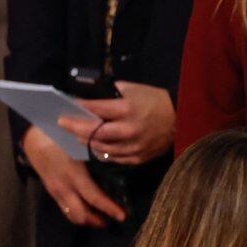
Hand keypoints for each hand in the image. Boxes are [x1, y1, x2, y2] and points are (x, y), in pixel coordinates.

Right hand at [22, 125, 126, 226]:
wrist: (31, 135)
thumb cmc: (59, 135)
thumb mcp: (80, 143)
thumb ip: (97, 153)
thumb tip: (116, 158)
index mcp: (73, 175)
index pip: (94, 198)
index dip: (109, 209)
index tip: (123, 216)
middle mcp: (63, 187)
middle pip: (81, 215)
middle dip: (97, 221)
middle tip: (113, 218)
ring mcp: (54, 191)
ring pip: (71, 214)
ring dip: (87, 219)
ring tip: (101, 217)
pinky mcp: (50, 190)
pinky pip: (64, 207)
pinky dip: (77, 211)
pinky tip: (85, 205)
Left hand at [57, 82, 175, 164]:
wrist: (183, 118)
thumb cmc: (156, 100)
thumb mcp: (135, 89)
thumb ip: (113, 93)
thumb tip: (92, 98)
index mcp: (128, 109)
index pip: (96, 109)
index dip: (79, 109)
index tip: (65, 108)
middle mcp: (129, 129)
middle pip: (95, 132)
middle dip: (76, 128)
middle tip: (63, 124)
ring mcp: (134, 146)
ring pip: (103, 148)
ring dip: (87, 142)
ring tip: (77, 137)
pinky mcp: (139, 157)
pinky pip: (115, 158)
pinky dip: (104, 152)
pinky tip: (96, 146)